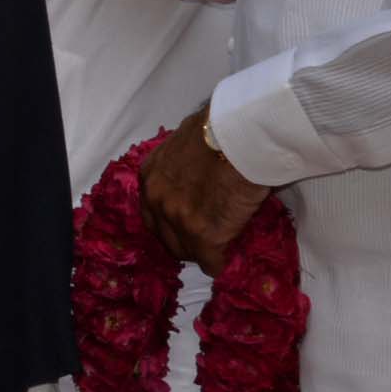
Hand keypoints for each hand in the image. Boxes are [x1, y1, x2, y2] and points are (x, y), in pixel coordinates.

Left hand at [142, 108, 271, 272]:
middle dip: (183, 241)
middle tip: (204, 241)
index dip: (171, 221)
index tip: (188, 223)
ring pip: (185, 252)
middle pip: (164, 236)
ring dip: (202, 253)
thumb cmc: (220, 129)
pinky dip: (221, 263)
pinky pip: (210, 262)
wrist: (240, 136)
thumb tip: (196, 173)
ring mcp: (177, 219)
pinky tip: (229, 260)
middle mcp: (156, 198)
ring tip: (219, 250)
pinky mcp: (203, 236)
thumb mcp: (185, 142)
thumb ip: (181, 164)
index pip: (152, 212)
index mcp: (149, 175)